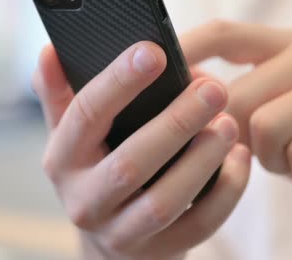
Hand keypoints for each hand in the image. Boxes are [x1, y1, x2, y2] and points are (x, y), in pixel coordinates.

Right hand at [33, 41, 250, 259]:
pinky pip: (199, 226)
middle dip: (175, 123)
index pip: (85, 116)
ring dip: (202, 159)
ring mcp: (121, 234)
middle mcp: (85, 201)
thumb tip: (50, 51)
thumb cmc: (97, 168)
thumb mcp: (73, 134)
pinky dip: (226, 192)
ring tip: (229, 123)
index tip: (154, 51)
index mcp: (62, 160)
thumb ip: (61, 93)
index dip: (118, 82)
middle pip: (130, 163)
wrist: (111, 241)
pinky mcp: (158, 253)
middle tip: (213, 88)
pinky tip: (241, 157)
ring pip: (164, 201)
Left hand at [181, 20, 291, 258]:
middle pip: (235, 93)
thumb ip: (228, 98)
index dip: (185, 48)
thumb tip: (177, 87)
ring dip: (273, 158)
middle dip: (239, 138)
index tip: (153, 71)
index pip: (223, 32)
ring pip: (264, 126)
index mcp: (286, 44)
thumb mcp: (264, 117)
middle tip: (268, 148)